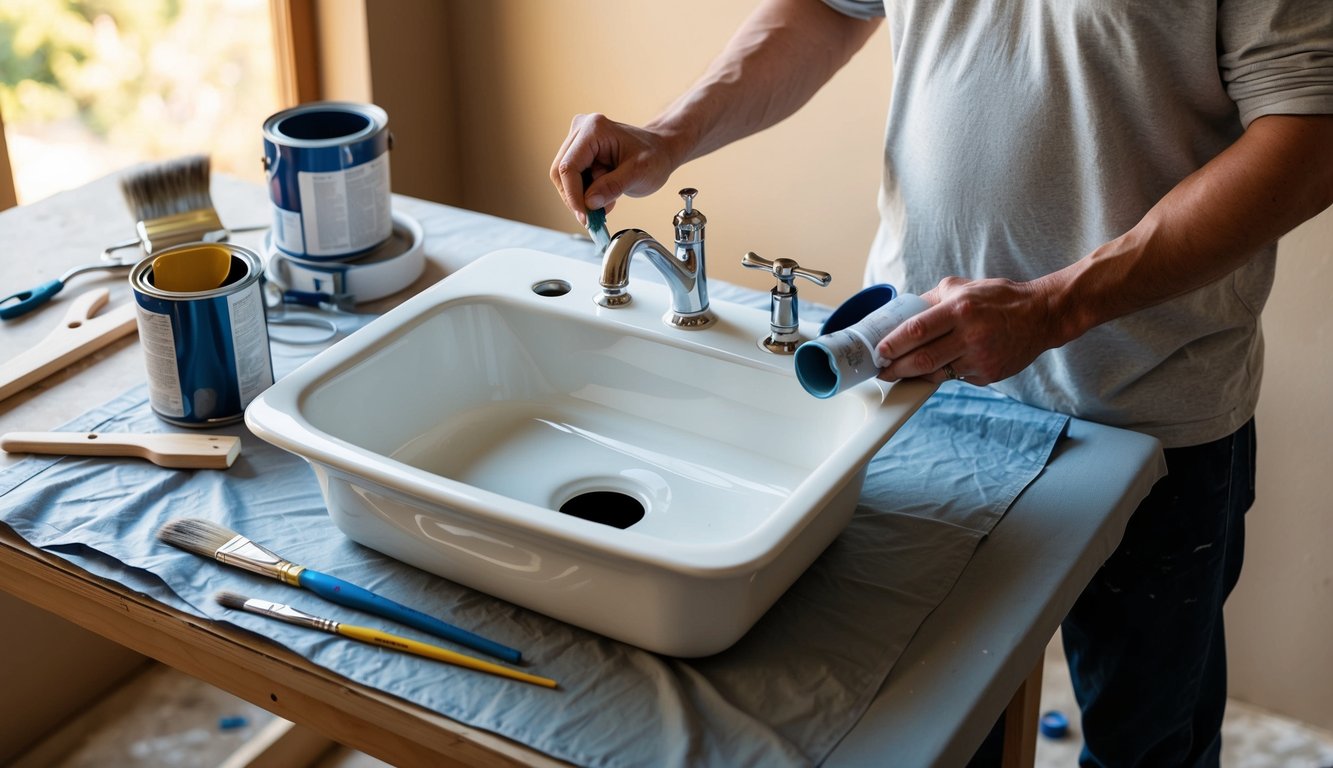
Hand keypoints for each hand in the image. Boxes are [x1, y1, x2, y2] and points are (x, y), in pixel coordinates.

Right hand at [549, 113, 678, 225]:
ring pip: (564, 178)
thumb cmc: (654, 156)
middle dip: (576, 198)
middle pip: (561, 172)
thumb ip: (613, 187)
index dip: (573, 195)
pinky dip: (585, 194)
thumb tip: (589, 203)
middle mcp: (581, 130)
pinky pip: (572, 179)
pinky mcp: (579, 152)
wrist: (661, 150)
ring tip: (607, 202)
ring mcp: (578, 140)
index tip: (585, 216)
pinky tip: (605, 195)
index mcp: (594, 129)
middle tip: (594, 217)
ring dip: (582, 197)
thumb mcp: (639, 173)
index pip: (569, 167)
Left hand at [875, 276, 1066, 385]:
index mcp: (960, 309)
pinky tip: (935, 369)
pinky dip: (942, 374)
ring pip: (936, 373)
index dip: (894, 344)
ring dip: (913, 375)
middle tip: (881, 370)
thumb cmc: (999, 299)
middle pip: (922, 359)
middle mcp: (970, 335)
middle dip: (895, 368)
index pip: (917, 330)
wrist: (1042, 316)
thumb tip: (901, 312)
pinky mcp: (988, 375)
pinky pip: (956, 377)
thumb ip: (932, 299)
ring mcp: (980, 358)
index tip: (879, 351)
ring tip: (897, 373)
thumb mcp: (963, 288)